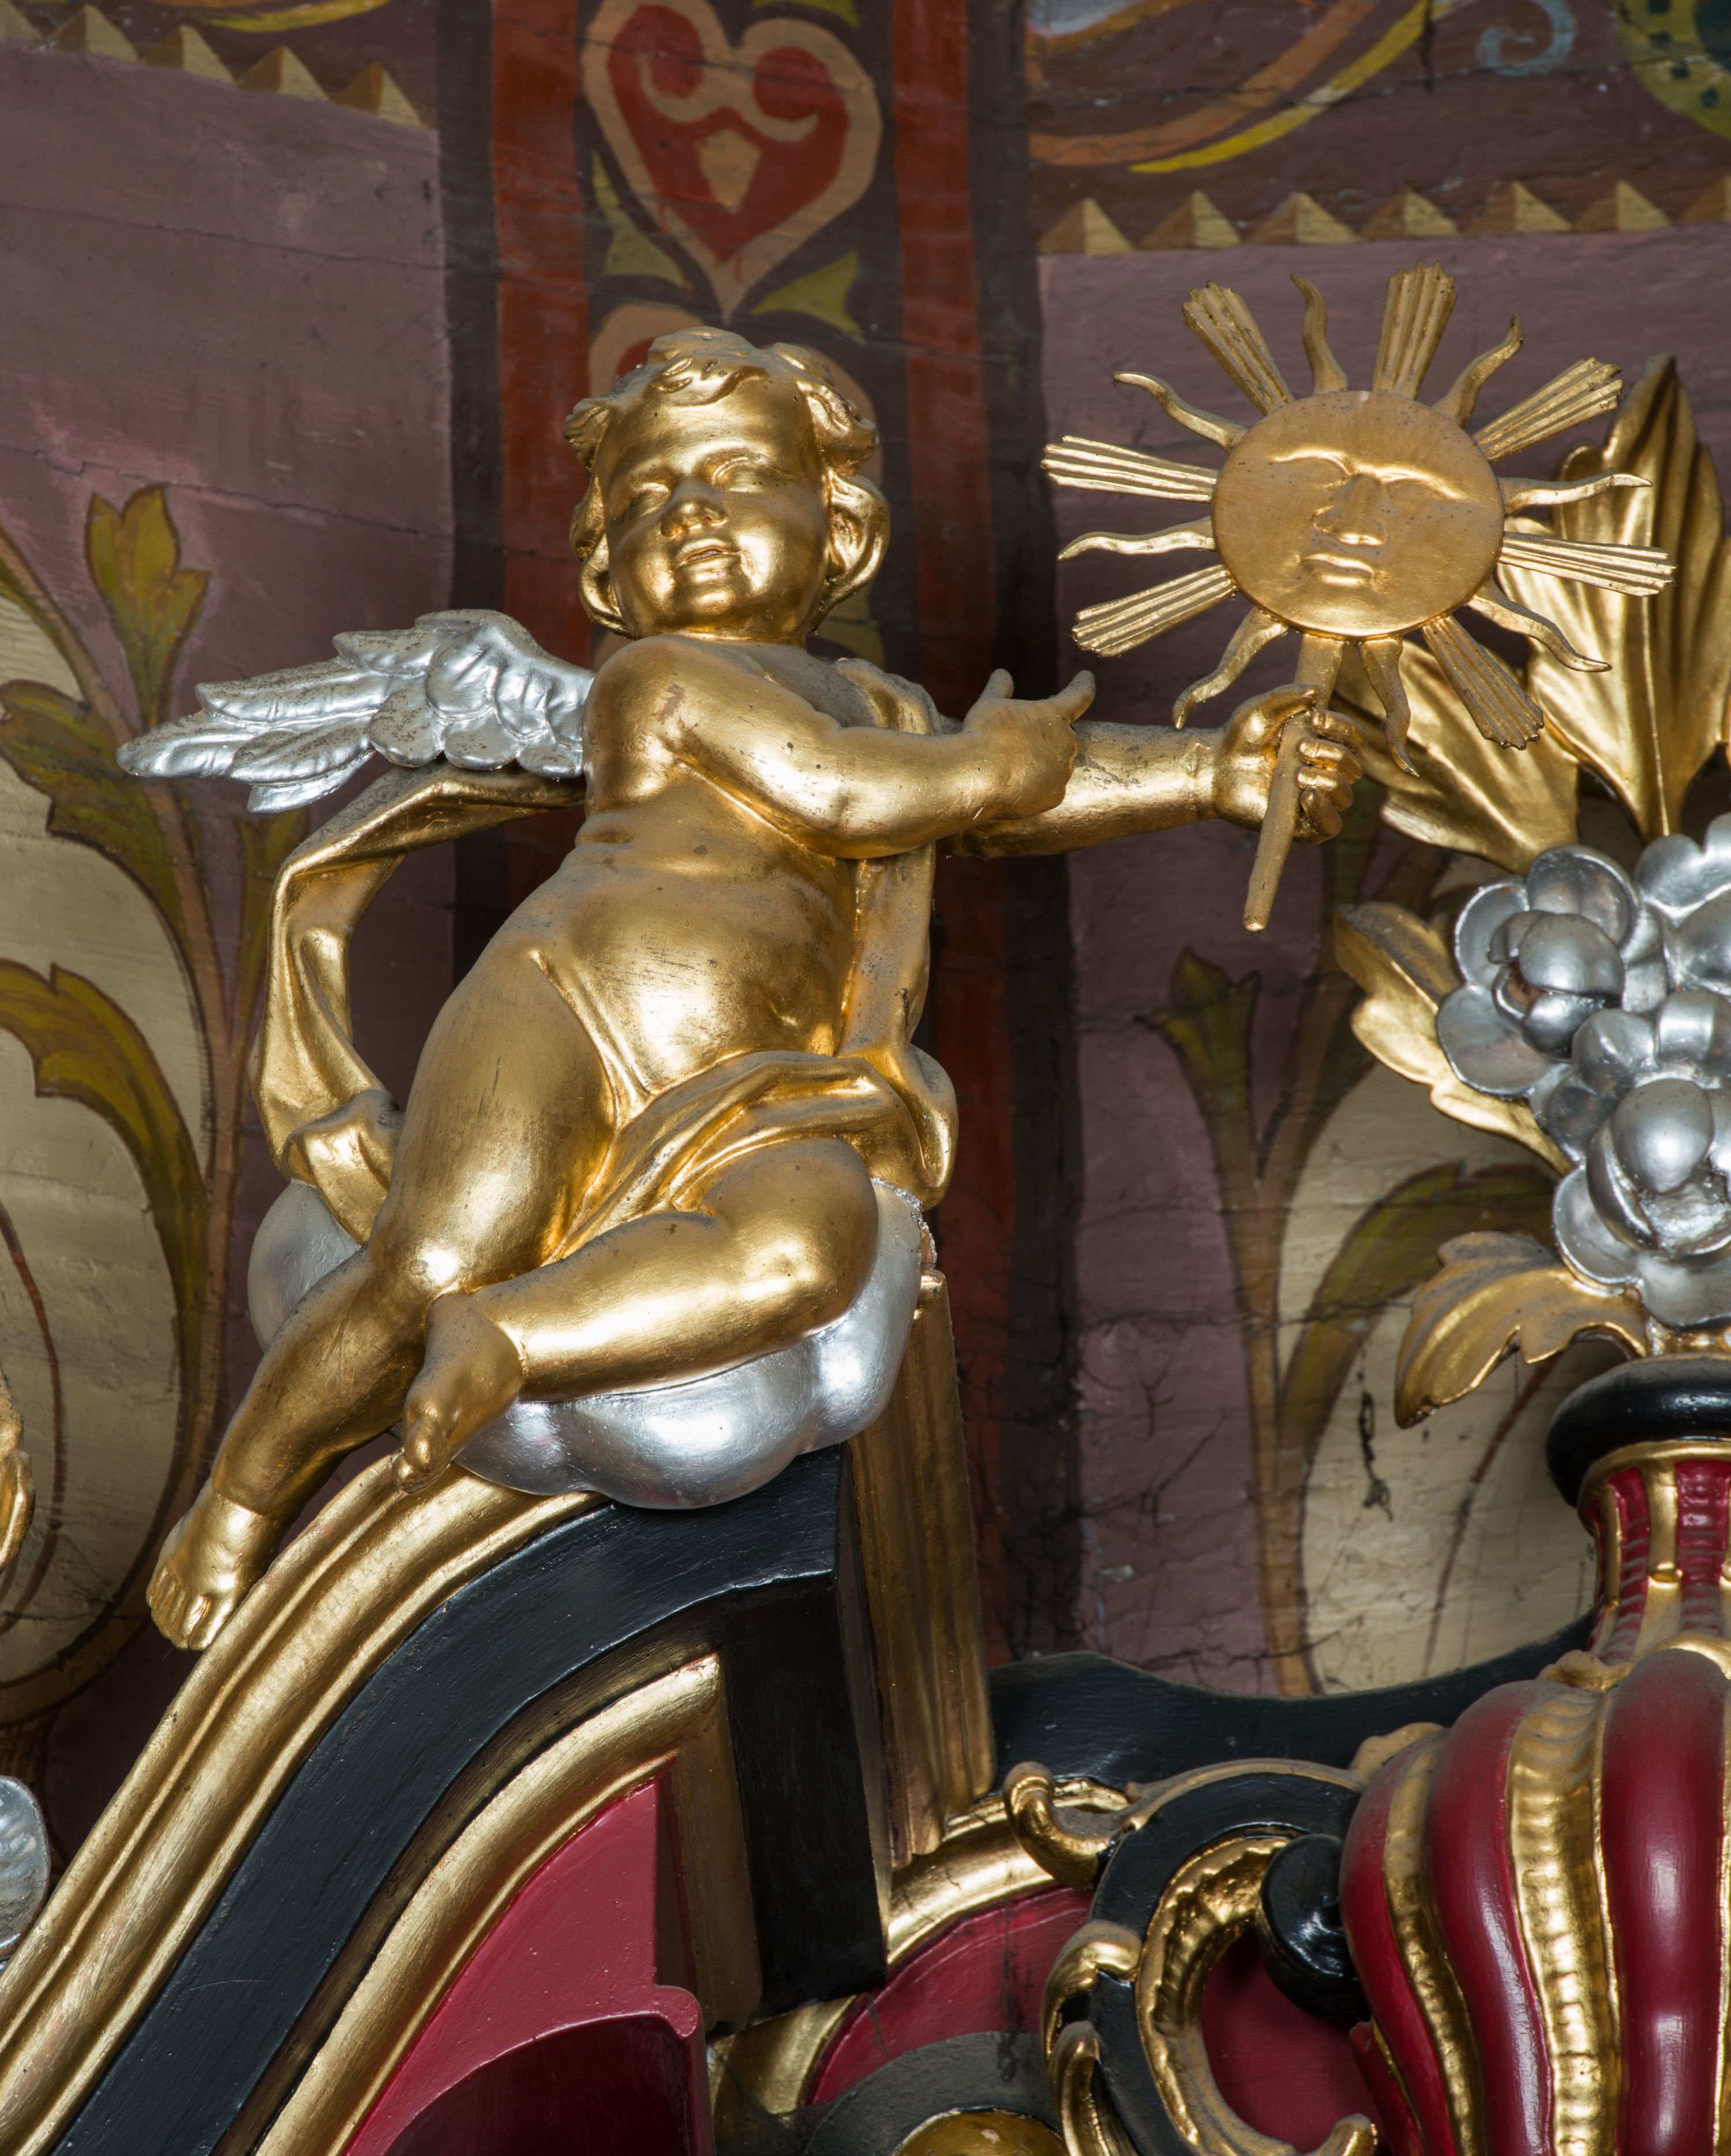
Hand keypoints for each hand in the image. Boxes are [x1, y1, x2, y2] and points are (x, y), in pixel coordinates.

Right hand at [963, 668, 1092, 817]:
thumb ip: (999, 688)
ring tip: (1009, 767)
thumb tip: (1002, 674)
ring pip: (1054, 764)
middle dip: (1044, 738)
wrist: (979, 776)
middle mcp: (1067, 741)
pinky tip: (1014, 786)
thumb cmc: (984, 735)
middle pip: (1061, 736)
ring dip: (1038, 763)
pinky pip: (1047, 789)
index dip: (1083, 685)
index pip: (1079, 695)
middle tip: (1016, 742)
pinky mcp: (1056, 795)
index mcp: (1056, 714)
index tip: (1086, 678)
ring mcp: (1064, 770)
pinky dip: (1034, 788)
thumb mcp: (989, 704)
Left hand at [1212, 685, 1361, 840]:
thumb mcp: (1261, 710)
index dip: (1342, 728)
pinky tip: (1306, 797)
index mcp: (1324, 744)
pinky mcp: (1303, 826)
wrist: (1215, 769)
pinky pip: (1330, 826)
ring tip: (1297, 775)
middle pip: (1353, 768)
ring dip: (1328, 782)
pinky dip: (1325, 812)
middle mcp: (1325, 772)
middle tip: (1300, 748)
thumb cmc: (1240, 738)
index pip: (1354, 738)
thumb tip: (1316, 693)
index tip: (1314, 718)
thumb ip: (1287, 696)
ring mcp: (1316, 799)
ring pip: (1345, 795)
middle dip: (1332, 755)